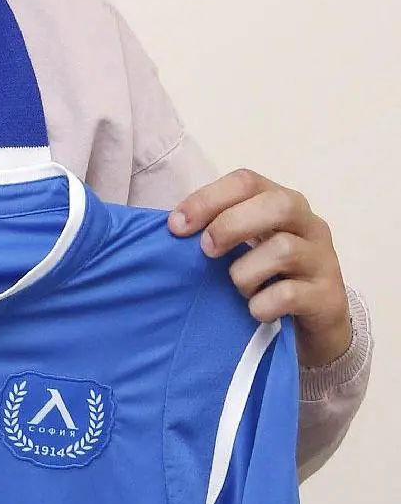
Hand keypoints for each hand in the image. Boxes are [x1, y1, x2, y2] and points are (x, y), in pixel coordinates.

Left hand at [169, 168, 350, 367]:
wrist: (314, 322)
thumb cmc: (268, 274)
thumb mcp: (245, 244)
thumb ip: (218, 227)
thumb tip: (175, 225)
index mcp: (283, 202)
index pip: (247, 181)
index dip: (207, 198)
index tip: (176, 225)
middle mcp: (309, 224)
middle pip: (277, 205)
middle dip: (231, 225)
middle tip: (207, 250)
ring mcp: (323, 260)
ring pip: (283, 249)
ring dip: (245, 272)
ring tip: (240, 286)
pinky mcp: (328, 296)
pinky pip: (289, 294)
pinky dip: (261, 304)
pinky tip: (255, 309)